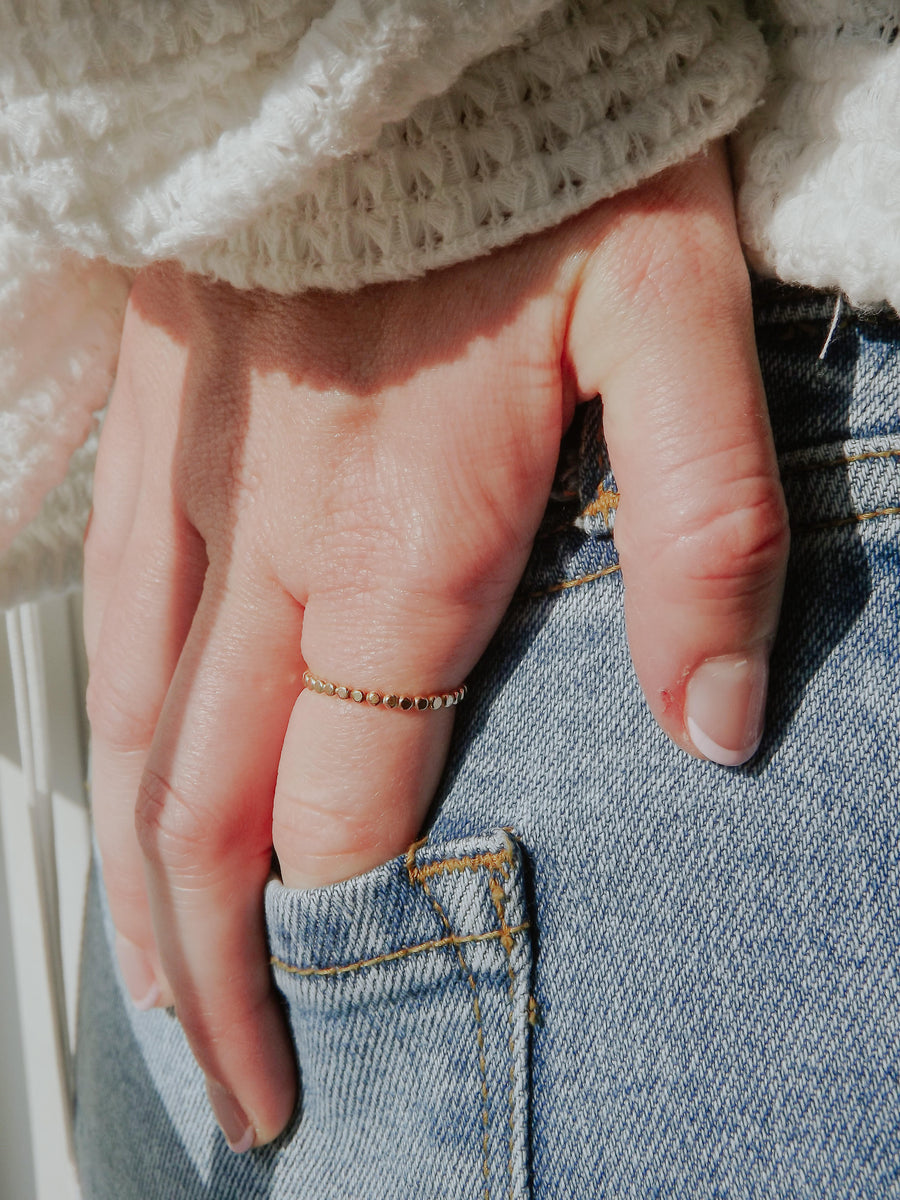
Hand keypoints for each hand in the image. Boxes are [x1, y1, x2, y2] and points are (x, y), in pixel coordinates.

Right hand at [83, 144, 787, 1148]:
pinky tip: (120, 797)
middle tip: (240, 1094)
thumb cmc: (549, 166)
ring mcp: (192, 486)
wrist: (410, 31)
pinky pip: (107, 619)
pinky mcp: (156, 431)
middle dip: (216, 975)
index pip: (347, 801)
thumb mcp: (682, 321)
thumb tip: (714, 722)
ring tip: (165, 998)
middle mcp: (274, 539)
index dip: (347, 935)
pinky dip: (108, 742)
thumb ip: (704, 527)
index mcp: (404, 537)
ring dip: (141, 889)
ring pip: (133, 737)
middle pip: (209, 811)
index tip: (350, 1035)